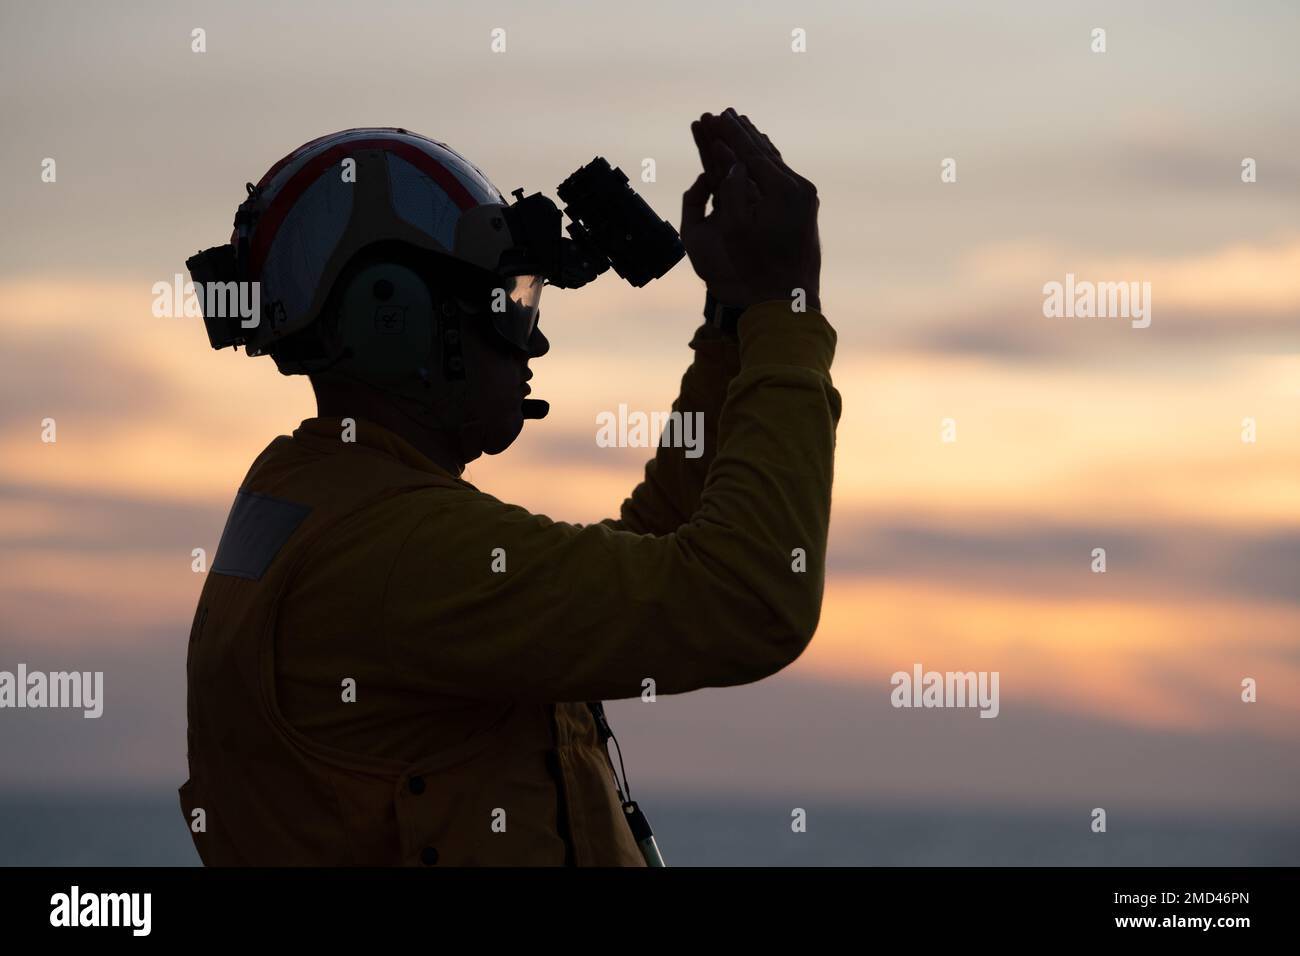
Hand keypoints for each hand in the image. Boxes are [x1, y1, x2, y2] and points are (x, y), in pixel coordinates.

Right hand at [681, 108, 820, 311]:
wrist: (789, 297)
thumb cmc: (755, 269)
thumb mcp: (734, 230)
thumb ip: (731, 190)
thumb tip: (730, 162)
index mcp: (782, 191)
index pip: (750, 153)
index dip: (729, 134)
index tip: (714, 116)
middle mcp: (799, 188)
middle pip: (765, 151)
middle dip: (742, 132)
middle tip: (724, 112)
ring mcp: (806, 196)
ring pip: (776, 161)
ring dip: (756, 143)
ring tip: (742, 124)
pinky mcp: (807, 206)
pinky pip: (783, 174)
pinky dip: (768, 160)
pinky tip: (762, 154)